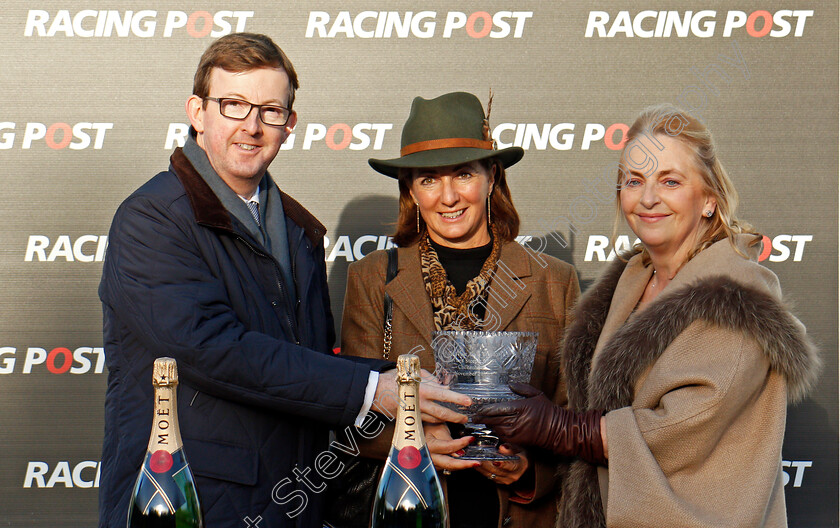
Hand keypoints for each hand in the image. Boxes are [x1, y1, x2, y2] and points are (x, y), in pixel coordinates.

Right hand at [373, 369, 470, 423]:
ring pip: (434, 420)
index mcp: (422, 390)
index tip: (468, 401)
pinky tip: (438, 420)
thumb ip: (431, 380)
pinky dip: (433, 421)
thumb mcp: (415, 373)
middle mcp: (419, 403)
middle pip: (442, 414)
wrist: (375, 390)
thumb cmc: (395, 378)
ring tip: (454, 418)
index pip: (444, 395)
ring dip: (445, 420)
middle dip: (456, 417)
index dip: (458, 399)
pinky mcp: (408, 418)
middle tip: (464, 418)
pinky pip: (424, 421)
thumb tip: (444, 386)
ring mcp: (413, 413)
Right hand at [425, 423, 478, 472]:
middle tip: (476, 463)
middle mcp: (429, 457)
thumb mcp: (438, 428)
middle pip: (449, 464)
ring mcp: (431, 463)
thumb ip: (448, 439)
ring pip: (449, 467)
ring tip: (473, 462)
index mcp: (429, 446)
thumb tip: (460, 451)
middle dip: (464, 464)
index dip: (462, 443)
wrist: (417, 432)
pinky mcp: (434, 465)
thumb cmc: (426, 427)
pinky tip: (463, 461)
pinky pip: (446, 466)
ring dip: (461, 465)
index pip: (449, 447)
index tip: (470, 439)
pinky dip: (455, 464)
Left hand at [473, 383, 606, 465]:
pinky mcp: (518, 441)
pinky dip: (496, 432)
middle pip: (493, 419)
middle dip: (482, 418)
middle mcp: (516, 420)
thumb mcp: (537, 395)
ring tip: (481, 421)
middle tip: (473, 417)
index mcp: (520, 407)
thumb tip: (510, 384)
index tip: (478, 409)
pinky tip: (493, 428)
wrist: (558, 430)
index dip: (485, 410)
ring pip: (496, 428)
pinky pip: (502, 436)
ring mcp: (516, 432)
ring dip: (488, 425)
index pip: (497, 408)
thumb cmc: (548, 411)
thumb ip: (522, 388)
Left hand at [474, 444, 528, 485]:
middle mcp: (513, 475)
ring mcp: (506, 480)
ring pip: (491, 474)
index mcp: (520, 465)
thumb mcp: (519, 448)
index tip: (495, 461)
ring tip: (474, 460)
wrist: (524, 465)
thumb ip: (510, 448)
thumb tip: (502, 447)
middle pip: (497, 471)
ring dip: (482, 468)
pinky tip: (477, 465)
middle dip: (486, 464)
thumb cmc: (520, 454)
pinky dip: (483, 470)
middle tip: (477, 457)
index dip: (502, 464)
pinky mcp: (500, 481)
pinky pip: (490, 476)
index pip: (510, 465)